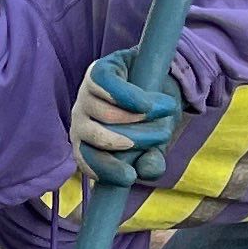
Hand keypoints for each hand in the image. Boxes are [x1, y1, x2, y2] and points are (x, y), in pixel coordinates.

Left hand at [68, 52, 179, 182]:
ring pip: (106, 114)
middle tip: (163, 135)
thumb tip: (148, 172)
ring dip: (140, 117)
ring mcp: (86, 95)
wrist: (160, 76)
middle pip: (98, 138)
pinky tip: (147, 102)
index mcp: (89, 145)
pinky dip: (130, 97)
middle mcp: (82, 121)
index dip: (106, 169)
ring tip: (165, 110)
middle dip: (133, 140)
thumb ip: (151, 160)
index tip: (130, 176)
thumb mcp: (155, 142)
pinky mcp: (97, 72)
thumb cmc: (153, 117)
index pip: (86, 160)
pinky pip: (107, 86)